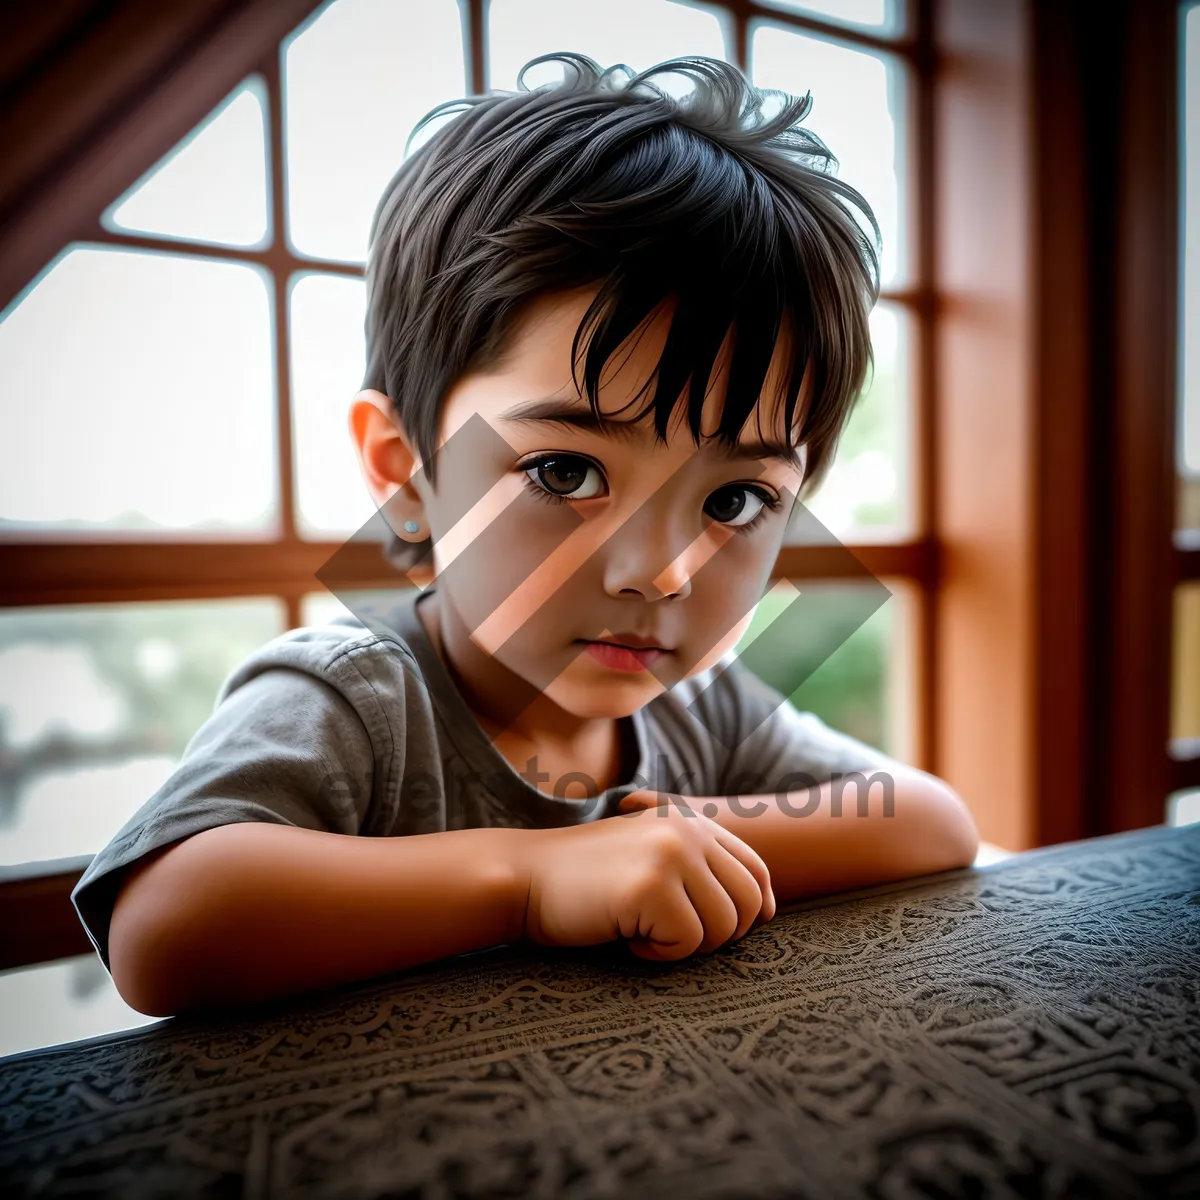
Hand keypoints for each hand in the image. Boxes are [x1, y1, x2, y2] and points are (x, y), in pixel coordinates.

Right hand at [517, 798, 775, 961]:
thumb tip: (766, 907)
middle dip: (719, 935)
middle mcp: (687, 832)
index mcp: (689, 822)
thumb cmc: (585, 881)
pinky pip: (687, 944)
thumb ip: (698, 867)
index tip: (724, 932)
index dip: (755, 909)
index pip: (756, 870)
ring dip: (685, 946)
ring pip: (723, 928)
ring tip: (643, 932)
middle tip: (671, 936)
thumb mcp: (649, 857)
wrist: (523, 877)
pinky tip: (625, 936)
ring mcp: (671, 855)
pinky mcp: (651, 887)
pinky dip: (658, 954)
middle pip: (750, 904)